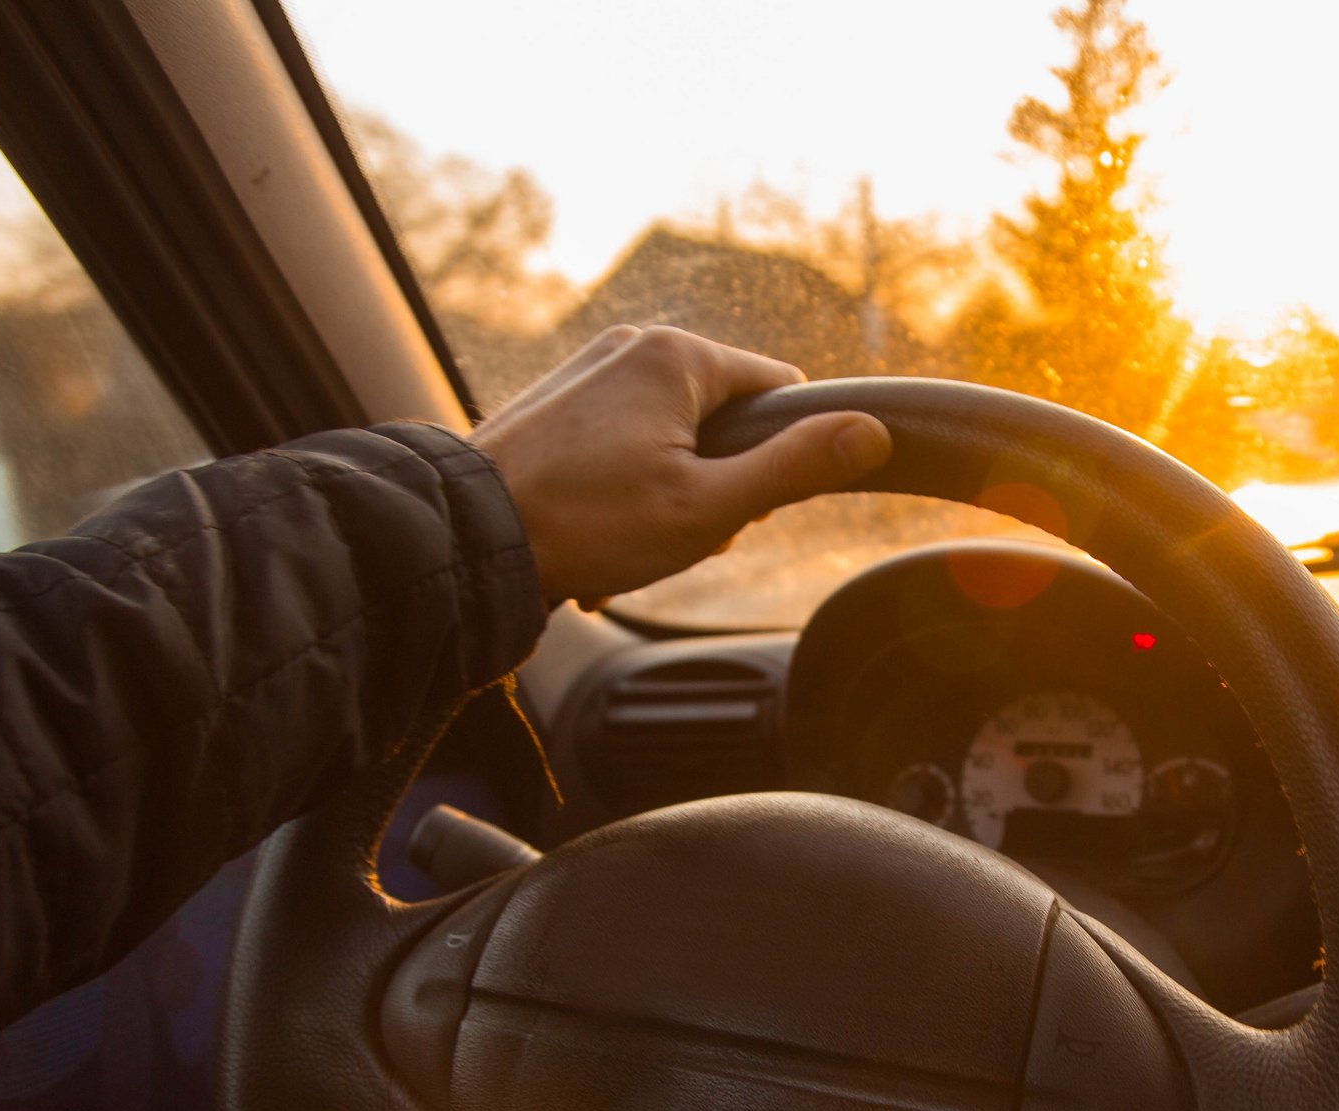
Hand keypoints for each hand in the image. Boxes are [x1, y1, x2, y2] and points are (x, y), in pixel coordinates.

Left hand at [472, 325, 892, 607]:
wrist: (467, 536)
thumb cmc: (586, 524)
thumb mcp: (709, 507)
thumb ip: (794, 466)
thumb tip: (871, 433)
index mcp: (679, 356)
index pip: (779, 392)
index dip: (777, 459)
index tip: (738, 508)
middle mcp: (634, 344)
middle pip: (724, 416)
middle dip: (716, 481)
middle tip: (674, 532)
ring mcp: (591, 369)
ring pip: (674, 433)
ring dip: (670, 491)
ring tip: (627, 537)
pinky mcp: (560, 399)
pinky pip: (626, 439)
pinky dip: (625, 485)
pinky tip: (596, 528)